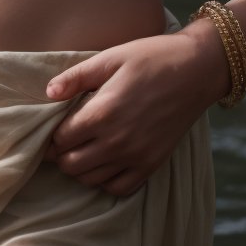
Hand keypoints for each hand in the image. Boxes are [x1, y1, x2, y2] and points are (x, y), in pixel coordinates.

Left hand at [42, 21, 230, 195]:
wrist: (197, 69)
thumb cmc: (151, 58)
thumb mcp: (110, 58)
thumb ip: (75, 77)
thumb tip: (48, 93)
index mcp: (103, 113)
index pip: (60, 140)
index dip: (51, 135)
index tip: (54, 127)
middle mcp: (117, 141)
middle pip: (71, 165)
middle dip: (61, 154)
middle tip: (64, 140)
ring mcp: (136, 156)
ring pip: (91, 180)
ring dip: (80, 168)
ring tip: (82, 150)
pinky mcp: (152, 163)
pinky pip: (119, 188)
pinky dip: (106, 181)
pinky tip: (105, 163)